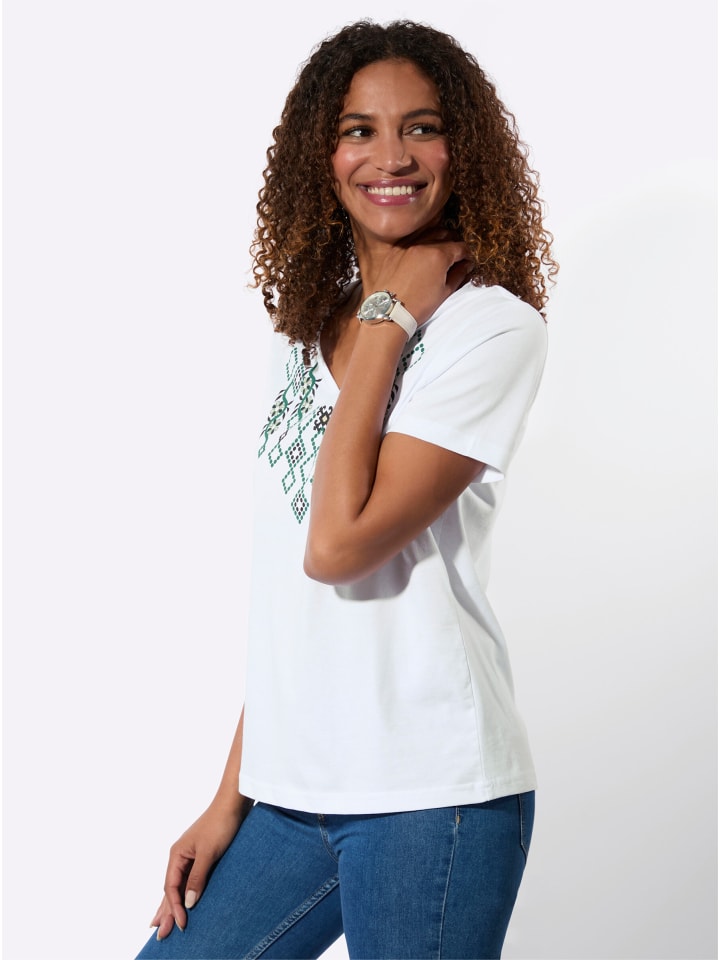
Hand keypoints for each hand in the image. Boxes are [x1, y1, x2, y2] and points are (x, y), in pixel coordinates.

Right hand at [150, 796, 251, 939]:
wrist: (233, 803)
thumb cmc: (220, 824)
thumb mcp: (209, 853)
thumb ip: (197, 878)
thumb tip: (188, 904)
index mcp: (177, 854)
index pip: (171, 888)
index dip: (174, 908)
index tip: (182, 925)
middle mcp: (180, 856)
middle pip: (170, 888)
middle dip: (165, 911)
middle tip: (160, 935)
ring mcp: (189, 855)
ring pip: (178, 885)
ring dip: (172, 904)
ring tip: (162, 922)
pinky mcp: (201, 855)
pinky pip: (188, 879)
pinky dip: (184, 892)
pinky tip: (184, 900)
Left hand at [363, 228, 471, 325]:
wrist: (390, 312)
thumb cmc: (419, 306)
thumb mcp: (444, 292)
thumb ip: (458, 275)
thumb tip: (466, 266)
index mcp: (438, 255)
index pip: (460, 247)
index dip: (467, 254)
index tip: (467, 260)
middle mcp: (423, 245)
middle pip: (445, 235)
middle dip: (453, 243)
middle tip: (455, 255)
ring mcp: (406, 246)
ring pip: (427, 233)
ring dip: (437, 239)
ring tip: (440, 251)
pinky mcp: (394, 251)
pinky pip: (411, 240)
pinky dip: (420, 242)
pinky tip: (422, 253)